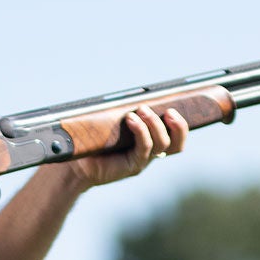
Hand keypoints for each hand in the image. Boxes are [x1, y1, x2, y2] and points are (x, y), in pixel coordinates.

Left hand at [63, 105, 189, 189]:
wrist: (76, 162)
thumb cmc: (94, 138)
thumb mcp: (113, 120)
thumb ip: (127, 110)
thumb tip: (137, 92)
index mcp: (151, 141)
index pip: (176, 136)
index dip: (182, 125)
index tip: (180, 107)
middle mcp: (151, 152)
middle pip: (176, 143)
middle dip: (178, 126)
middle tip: (169, 110)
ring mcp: (143, 160)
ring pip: (162, 144)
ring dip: (155, 124)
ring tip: (143, 110)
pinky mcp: (132, 166)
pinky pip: (143, 149)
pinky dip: (141, 132)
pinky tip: (131, 119)